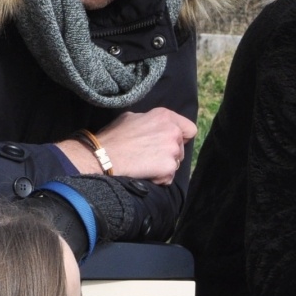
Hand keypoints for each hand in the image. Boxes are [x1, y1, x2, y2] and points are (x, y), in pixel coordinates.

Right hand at [55, 108, 196, 183]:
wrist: (105, 155)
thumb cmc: (115, 136)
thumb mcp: (132, 117)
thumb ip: (150, 121)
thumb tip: (154, 127)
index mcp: (165, 116)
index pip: (190, 129)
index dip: (182, 137)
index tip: (171, 142)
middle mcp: (173, 131)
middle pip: (181, 148)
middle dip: (170, 153)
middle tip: (151, 156)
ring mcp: (172, 150)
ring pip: (176, 163)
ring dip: (164, 166)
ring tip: (146, 165)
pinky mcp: (169, 167)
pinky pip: (168, 177)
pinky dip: (159, 179)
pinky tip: (145, 173)